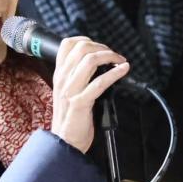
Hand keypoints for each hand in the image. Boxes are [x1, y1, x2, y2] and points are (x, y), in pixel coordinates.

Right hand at [49, 37, 129, 152]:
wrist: (65, 141)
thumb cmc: (71, 117)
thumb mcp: (68, 91)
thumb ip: (77, 76)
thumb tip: (97, 62)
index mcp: (60, 74)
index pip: (67, 44)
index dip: (87, 40)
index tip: (101, 48)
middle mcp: (63, 79)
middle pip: (82, 48)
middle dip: (103, 47)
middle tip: (114, 56)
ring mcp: (71, 90)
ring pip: (90, 61)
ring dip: (110, 57)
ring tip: (120, 61)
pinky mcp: (81, 103)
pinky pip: (99, 82)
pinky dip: (115, 73)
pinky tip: (123, 71)